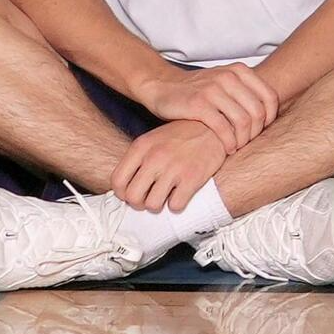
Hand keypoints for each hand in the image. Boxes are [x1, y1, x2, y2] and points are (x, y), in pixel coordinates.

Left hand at [111, 119, 227, 212]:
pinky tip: (181, 194)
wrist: (215, 127)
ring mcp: (173, 168)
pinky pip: (175, 206)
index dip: (122, 193)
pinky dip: (177, 204)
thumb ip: (138, 160)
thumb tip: (124, 187)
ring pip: (152, 205)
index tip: (132, 193)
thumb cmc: (182, 135)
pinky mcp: (192, 177)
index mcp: (142, 146)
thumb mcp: (154, 139)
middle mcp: (155, 157)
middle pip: (133, 197)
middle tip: (149, 198)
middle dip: (139, 203)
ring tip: (165, 196)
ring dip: (158, 206)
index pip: (117, 181)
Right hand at [138, 61, 280, 149]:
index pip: (269, 96)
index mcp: (239, 71)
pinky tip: (227, 150)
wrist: (162, 85)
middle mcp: (229, 77)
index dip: (270, 117)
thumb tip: (269, 115)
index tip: (262, 130)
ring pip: (243, 121)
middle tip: (248, 143)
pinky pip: (223, 128)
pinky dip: (229, 143)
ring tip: (237, 148)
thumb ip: (244, 92)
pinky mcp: (199, 104)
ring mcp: (214, 90)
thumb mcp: (223, 83)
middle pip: (258, 111)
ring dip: (243, 140)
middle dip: (256, 132)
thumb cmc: (197, 90)